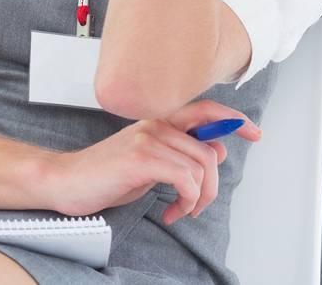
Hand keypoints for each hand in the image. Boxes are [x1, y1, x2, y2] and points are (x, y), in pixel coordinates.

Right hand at [45, 101, 259, 225]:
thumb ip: (180, 152)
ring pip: (201, 168)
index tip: (253, 132)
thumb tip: (217, 150)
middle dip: (212, 187)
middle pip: (209, 152)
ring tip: (182, 210)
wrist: (67, 181)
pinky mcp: (140, 158)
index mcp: (156, 121)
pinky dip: (186, 202)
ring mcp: (147, 139)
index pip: (203, 110)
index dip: (233, 119)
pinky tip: (171, 211)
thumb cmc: (105, 174)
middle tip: (195, 206)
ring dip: (199, 198)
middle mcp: (154, 124)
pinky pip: (186, 179)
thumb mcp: (150, 161)